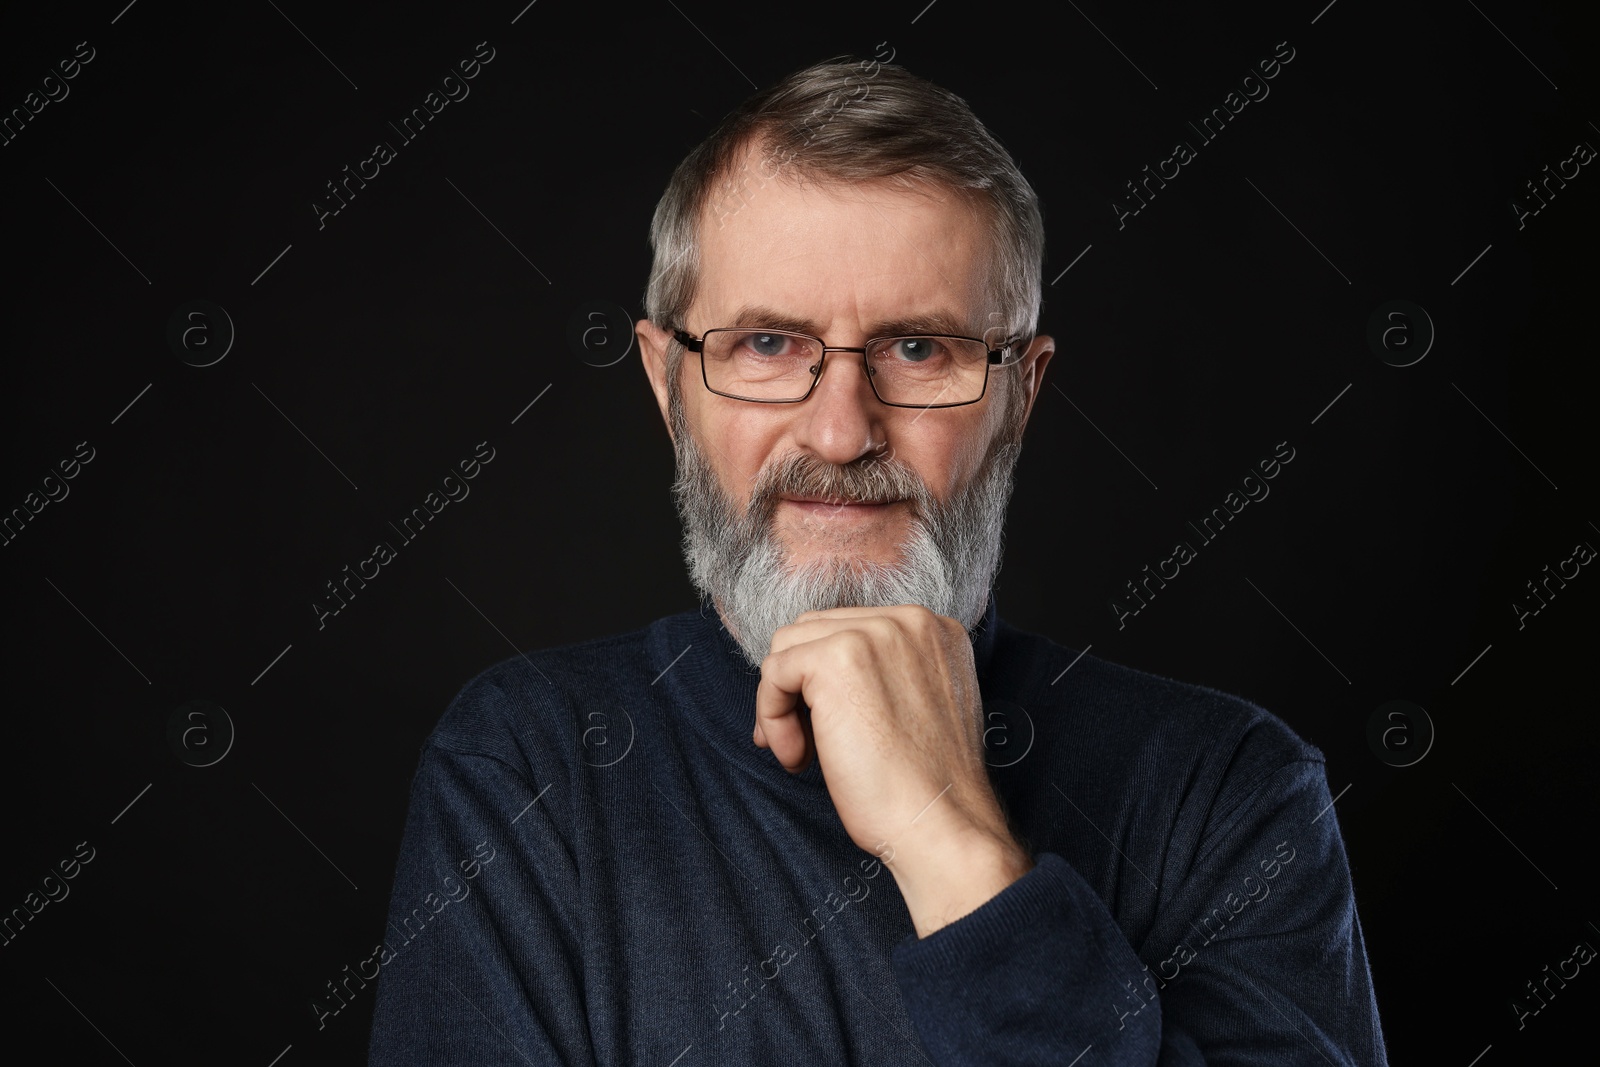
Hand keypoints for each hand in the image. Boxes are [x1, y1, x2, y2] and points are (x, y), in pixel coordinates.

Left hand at [753, 604, 1032, 935]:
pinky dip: (772, 717)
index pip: (850, 630)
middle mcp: (908, 619)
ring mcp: (873, 633)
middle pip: (815, 632)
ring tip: (802, 754)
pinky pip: (774, 673)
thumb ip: (882, 676)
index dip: (824, 682)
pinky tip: (799, 758)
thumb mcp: (917, 708)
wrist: (940, 824)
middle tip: (803, 743)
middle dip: (798, 688)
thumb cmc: (926, 787)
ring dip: (782, 704)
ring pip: (789, 648)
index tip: (822, 726)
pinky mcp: (836, 658)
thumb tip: (814, 677)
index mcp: (933, 629)